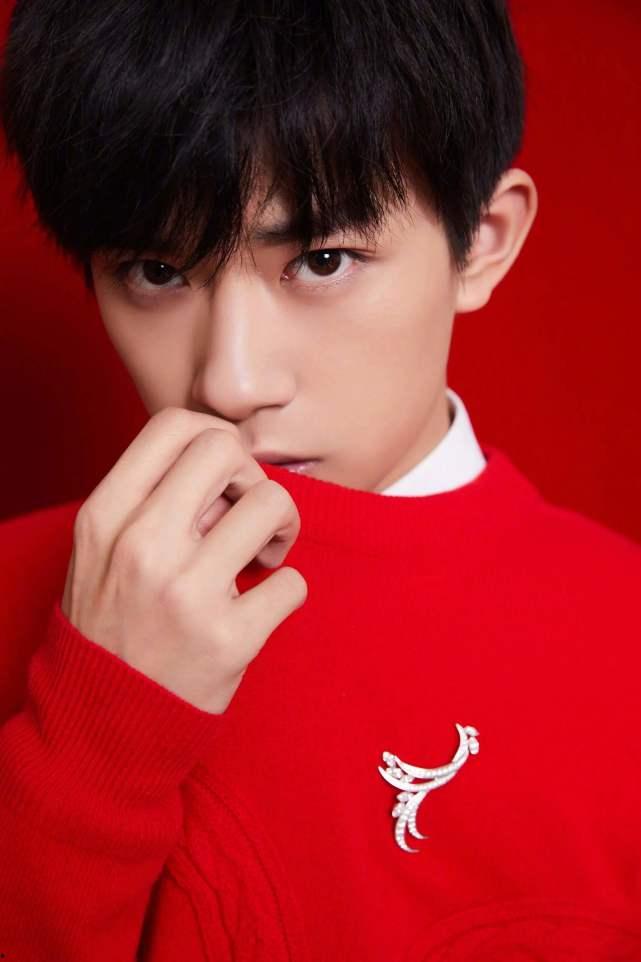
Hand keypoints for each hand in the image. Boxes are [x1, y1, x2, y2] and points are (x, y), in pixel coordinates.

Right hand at [61, 407, 306, 712]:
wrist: (103, 721)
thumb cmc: (112, 624)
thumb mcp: (103, 552)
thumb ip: (152, 502)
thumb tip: (226, 468)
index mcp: (105, 517)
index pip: (175, 427)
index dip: (215, 438)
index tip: (225, 476)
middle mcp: (141, 546)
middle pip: (226, 451)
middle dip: (252, 477)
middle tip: (250, 516)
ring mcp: (185, 593)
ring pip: (273, 504)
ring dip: (282, 527)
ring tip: (262, 558)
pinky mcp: (228, 640)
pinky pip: (295, 581)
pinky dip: (288, 591)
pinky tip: (261, 606)